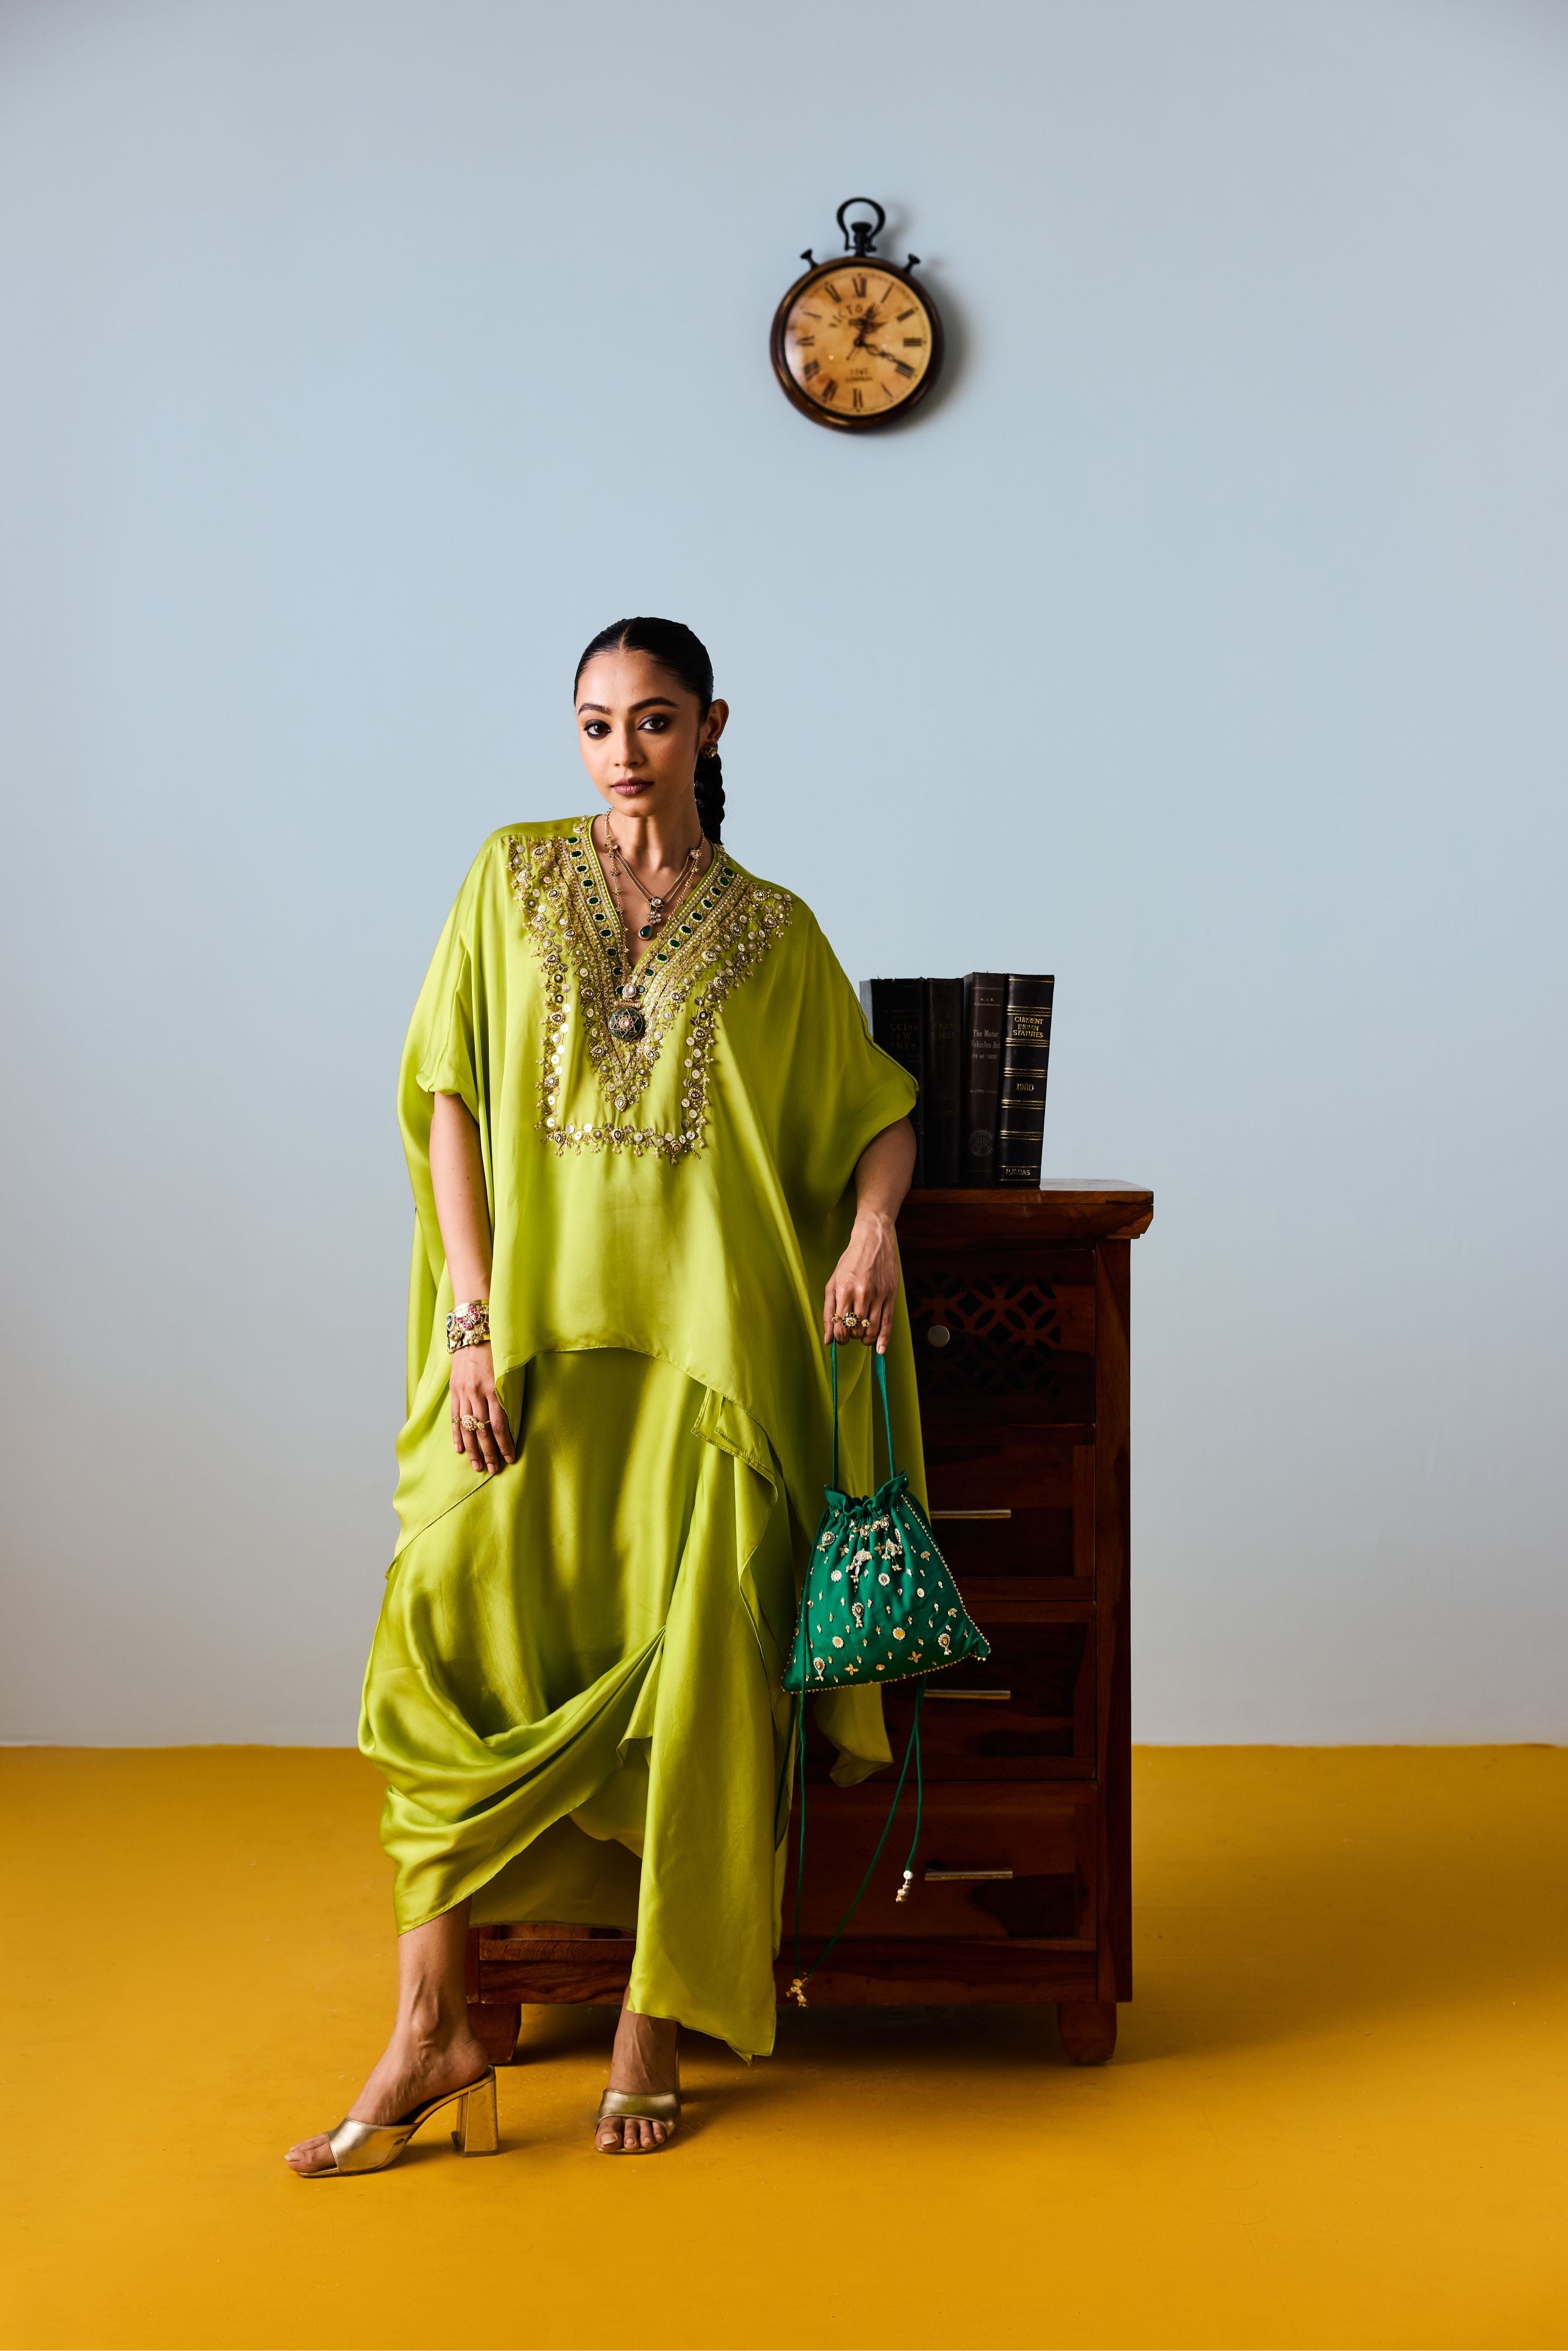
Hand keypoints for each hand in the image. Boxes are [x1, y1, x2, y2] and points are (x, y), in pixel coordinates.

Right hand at [448, 1342, 515, 1474]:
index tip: (510, 1458)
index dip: (505, 1444)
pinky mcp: (455, 1390)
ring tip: (477, 1465)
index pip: (499, 1425)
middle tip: (494, 1469)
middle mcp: (477, 1393)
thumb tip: (514, 1419)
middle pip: (483, 1431)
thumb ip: (509, 1393)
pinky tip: (459, 1450)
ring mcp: (463, 1393)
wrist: (474, 1331)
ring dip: (473, 1449)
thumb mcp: (509, 1369)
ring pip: (467, 1428)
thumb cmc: (497, 1350)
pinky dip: (457, 1435)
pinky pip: (455, 1417)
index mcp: (494, 1389)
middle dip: (489, 1452)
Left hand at [822, 1209, 899, 1353]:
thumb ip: (828, 1312)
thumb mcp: (832, 1283)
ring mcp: (878, 1295)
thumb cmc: (849, 1262)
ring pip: (872, 1329)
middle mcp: (862, 1294)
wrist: (873, 1241)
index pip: (841, 1326)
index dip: (840, 1338)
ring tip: (862, 1337)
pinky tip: (880, 1349)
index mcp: (844, 1290)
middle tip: (851, 1334)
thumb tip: (827, 1340)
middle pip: (857, 1329)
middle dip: (852, 1337)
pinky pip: (888, 1322)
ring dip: (866, 1339)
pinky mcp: (891, 1295)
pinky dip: (884, 1339)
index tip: (840, 1338)